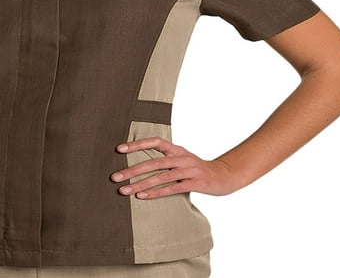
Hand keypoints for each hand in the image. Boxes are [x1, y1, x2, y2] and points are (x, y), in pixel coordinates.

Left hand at [110, 137, 241, 198]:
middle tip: (115, 177)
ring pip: (160, 176)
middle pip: (153, 162)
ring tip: (124, 190)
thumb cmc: (196, 169)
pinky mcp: (195, 183)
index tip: (119, 149)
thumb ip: (165, 158)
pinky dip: (156, 193)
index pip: (154, 141)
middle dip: (132, 170)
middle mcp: (181, 157)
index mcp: (176, 149)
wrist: (224, 176)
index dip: (137, 144)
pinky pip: (172, 188)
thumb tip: (140, 161)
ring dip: (140, 184)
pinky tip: (142, 197)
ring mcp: (189, 170)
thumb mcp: (181, 159)